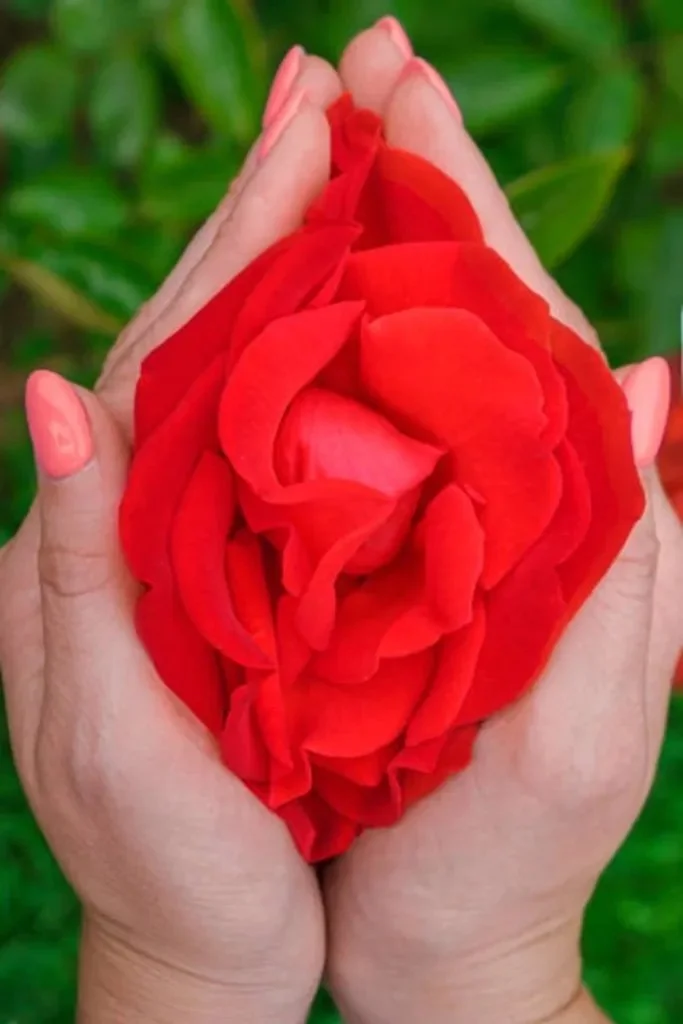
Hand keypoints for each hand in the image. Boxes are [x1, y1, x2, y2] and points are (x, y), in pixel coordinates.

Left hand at [0, 51, 340, 1023]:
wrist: (193, 946)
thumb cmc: (156, 863)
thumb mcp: (102, 731)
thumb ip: (76, 569)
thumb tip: (50, 391)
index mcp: (93, 539)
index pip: (166, 356)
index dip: (234, 242)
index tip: (307, 131)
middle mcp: (134, 515)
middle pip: (201, 336)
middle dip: (263, 210)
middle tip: (333, 89)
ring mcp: (188, 535)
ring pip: (242, 374)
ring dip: (289, 262)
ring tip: (344, 157)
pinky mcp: (236, 572)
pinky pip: (276, 443)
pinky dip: (312, 361)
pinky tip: (354, 307)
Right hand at [325, 23, 682, 1023]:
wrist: (448, 933)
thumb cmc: (517, 853)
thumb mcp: (591, 731)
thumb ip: (635, 571)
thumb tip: (664, 380)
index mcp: (565, 513)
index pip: (524, 326)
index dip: (467, 205)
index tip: (408, 94)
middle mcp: (503, 494)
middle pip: (463, 312)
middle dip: (416, 183)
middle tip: (357, 66)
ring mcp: (435, 520)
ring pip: (397, 359)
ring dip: (357, 249)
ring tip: (314, 143)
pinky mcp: (377, 565)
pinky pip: (344, 440)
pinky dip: (316, 361)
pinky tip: (279, 301)